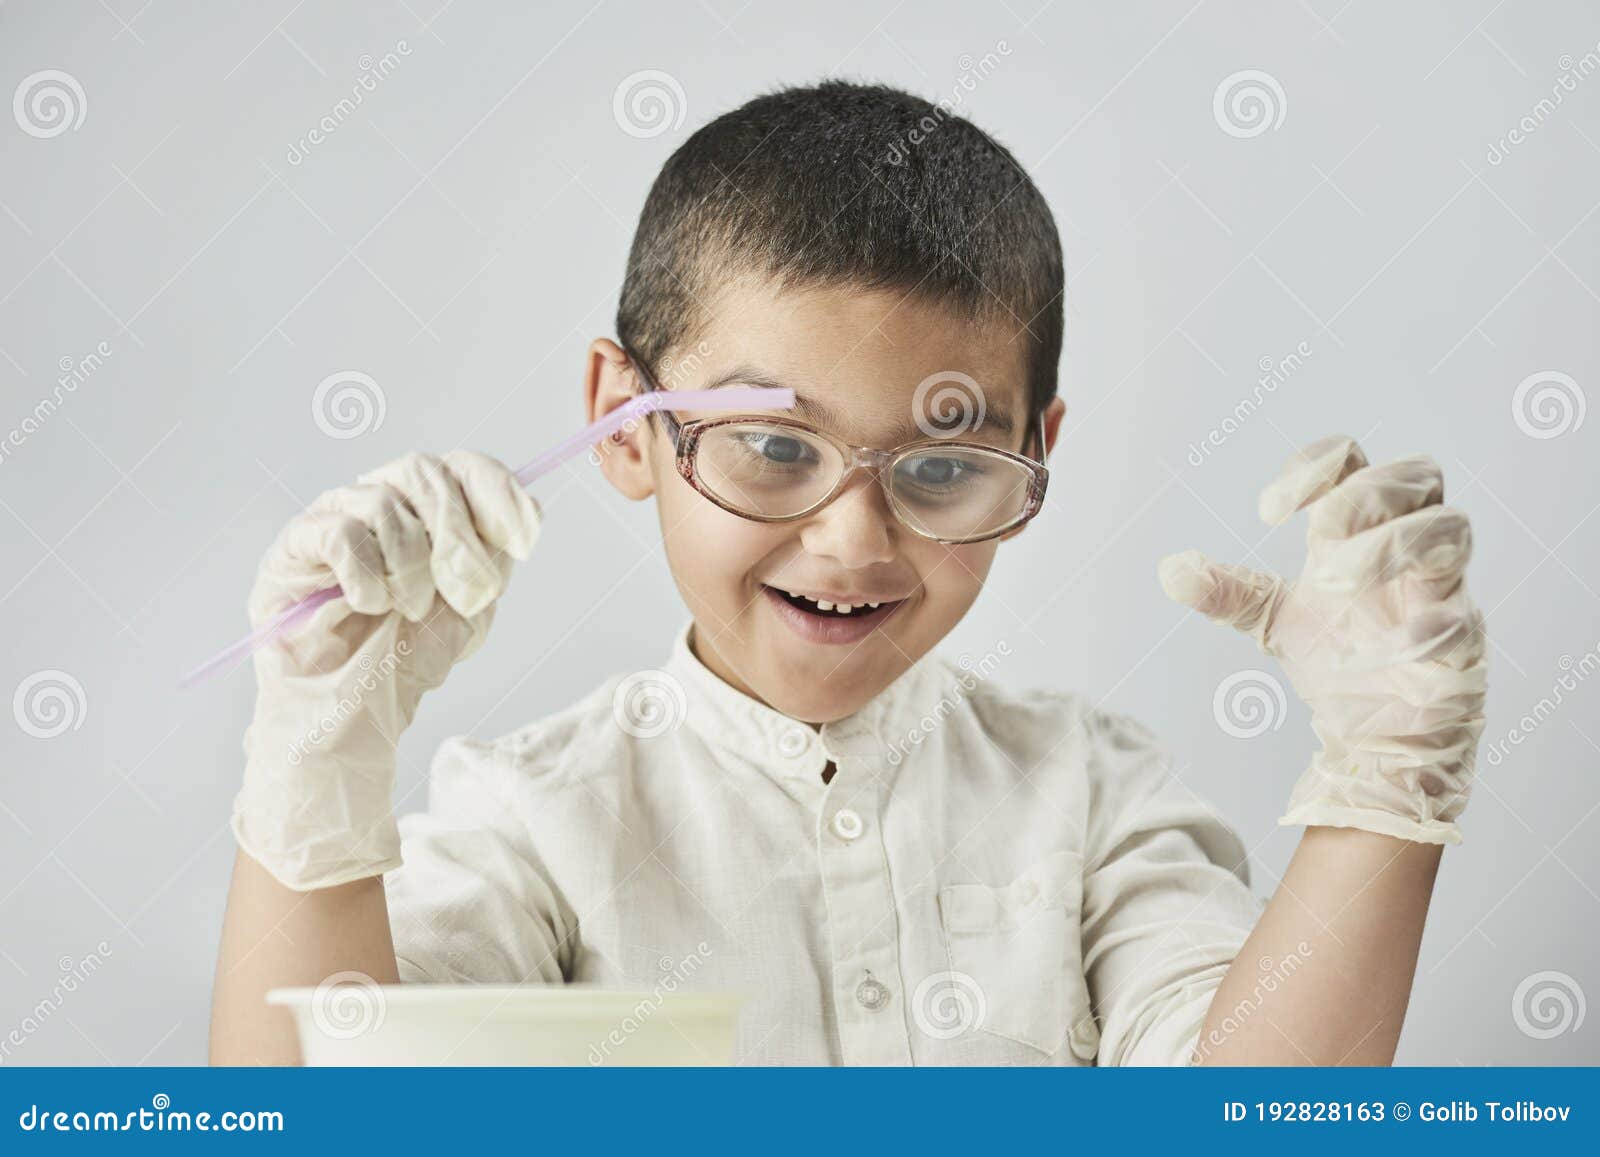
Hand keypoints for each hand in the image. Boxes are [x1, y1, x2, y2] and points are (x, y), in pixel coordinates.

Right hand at [234, 451, 540, 889]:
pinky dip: (365, 574)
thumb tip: (529, 509)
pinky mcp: (292, 548)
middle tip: (462, 590)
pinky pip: (339, 533)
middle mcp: (377, 501)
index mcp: (423, 510)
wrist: (356, 713)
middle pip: (423, 472)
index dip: (496, 490)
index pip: (460, 466)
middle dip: (455, 535)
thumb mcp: (470, 606)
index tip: (522, 536)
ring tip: (408, 610)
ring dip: (409, 566)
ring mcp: (331, 518)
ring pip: (382, 502)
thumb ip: (494, 556)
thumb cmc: (406, 659)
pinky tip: (368, 605)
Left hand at [1159, 435, 1487, 844]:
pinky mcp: (1463, 643)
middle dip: (1365, 492)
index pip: (1354, 462)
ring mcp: (1442, 591)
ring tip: (1336, 580)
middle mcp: (1408, 550)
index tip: (1268, 511)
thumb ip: (1230, 594)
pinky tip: (1379, 646)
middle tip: (1317, 530)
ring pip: (1451, 528)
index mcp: (1360, 532)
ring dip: (1390, 544)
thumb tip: (1171, 571)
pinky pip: (1460, 616)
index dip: (1316, 465)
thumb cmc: (1340, 659)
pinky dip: (1419, 625)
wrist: (1378, 738)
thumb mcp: (1274, 622)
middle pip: (1418, 476)